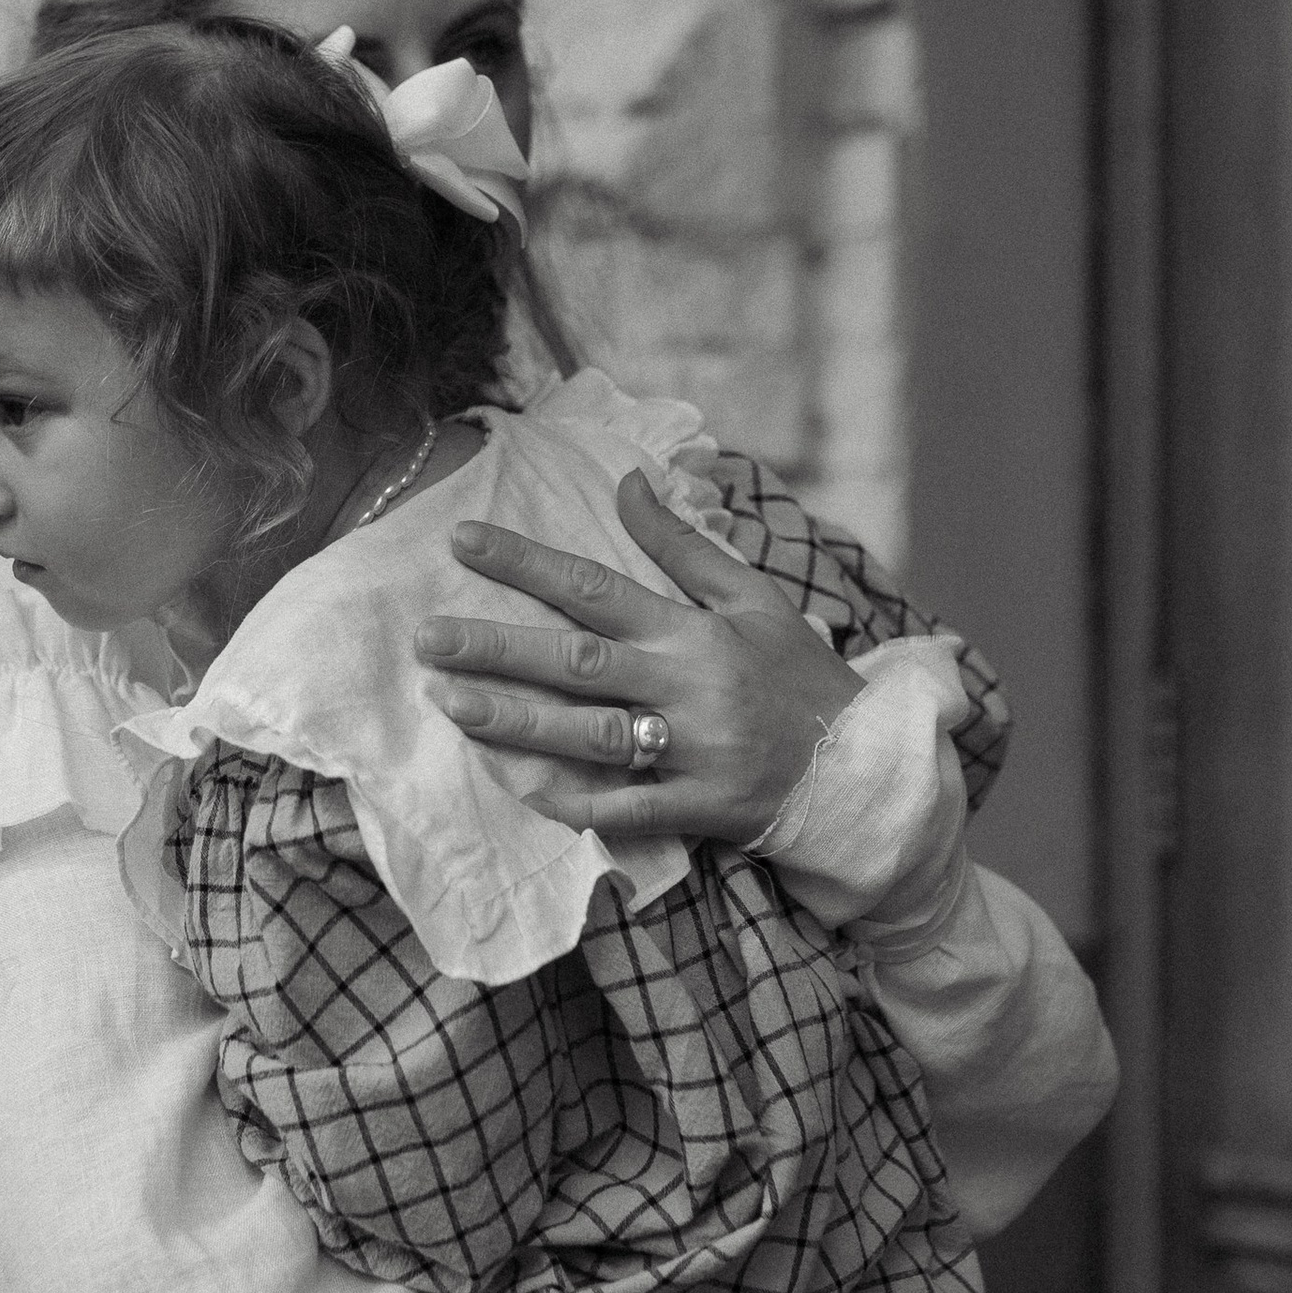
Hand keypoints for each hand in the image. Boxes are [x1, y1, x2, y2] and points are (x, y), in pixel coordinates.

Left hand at [412, 470, 858, 844]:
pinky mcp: (700, 809)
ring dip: (516, 721)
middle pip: (578, 663)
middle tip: (427, 638)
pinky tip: (518, 789)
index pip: (596, 588)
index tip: (463, 541)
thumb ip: (684, 545)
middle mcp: (687, 688)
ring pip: (589, 736)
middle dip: (498, 648)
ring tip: (450, 704)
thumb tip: (629, 481)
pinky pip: (626, 811)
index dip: (527, 563)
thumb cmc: (798, 675)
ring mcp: (693, 752)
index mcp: (694, 631)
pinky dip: (574, 804)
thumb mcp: (753, 598)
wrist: (864, 766)